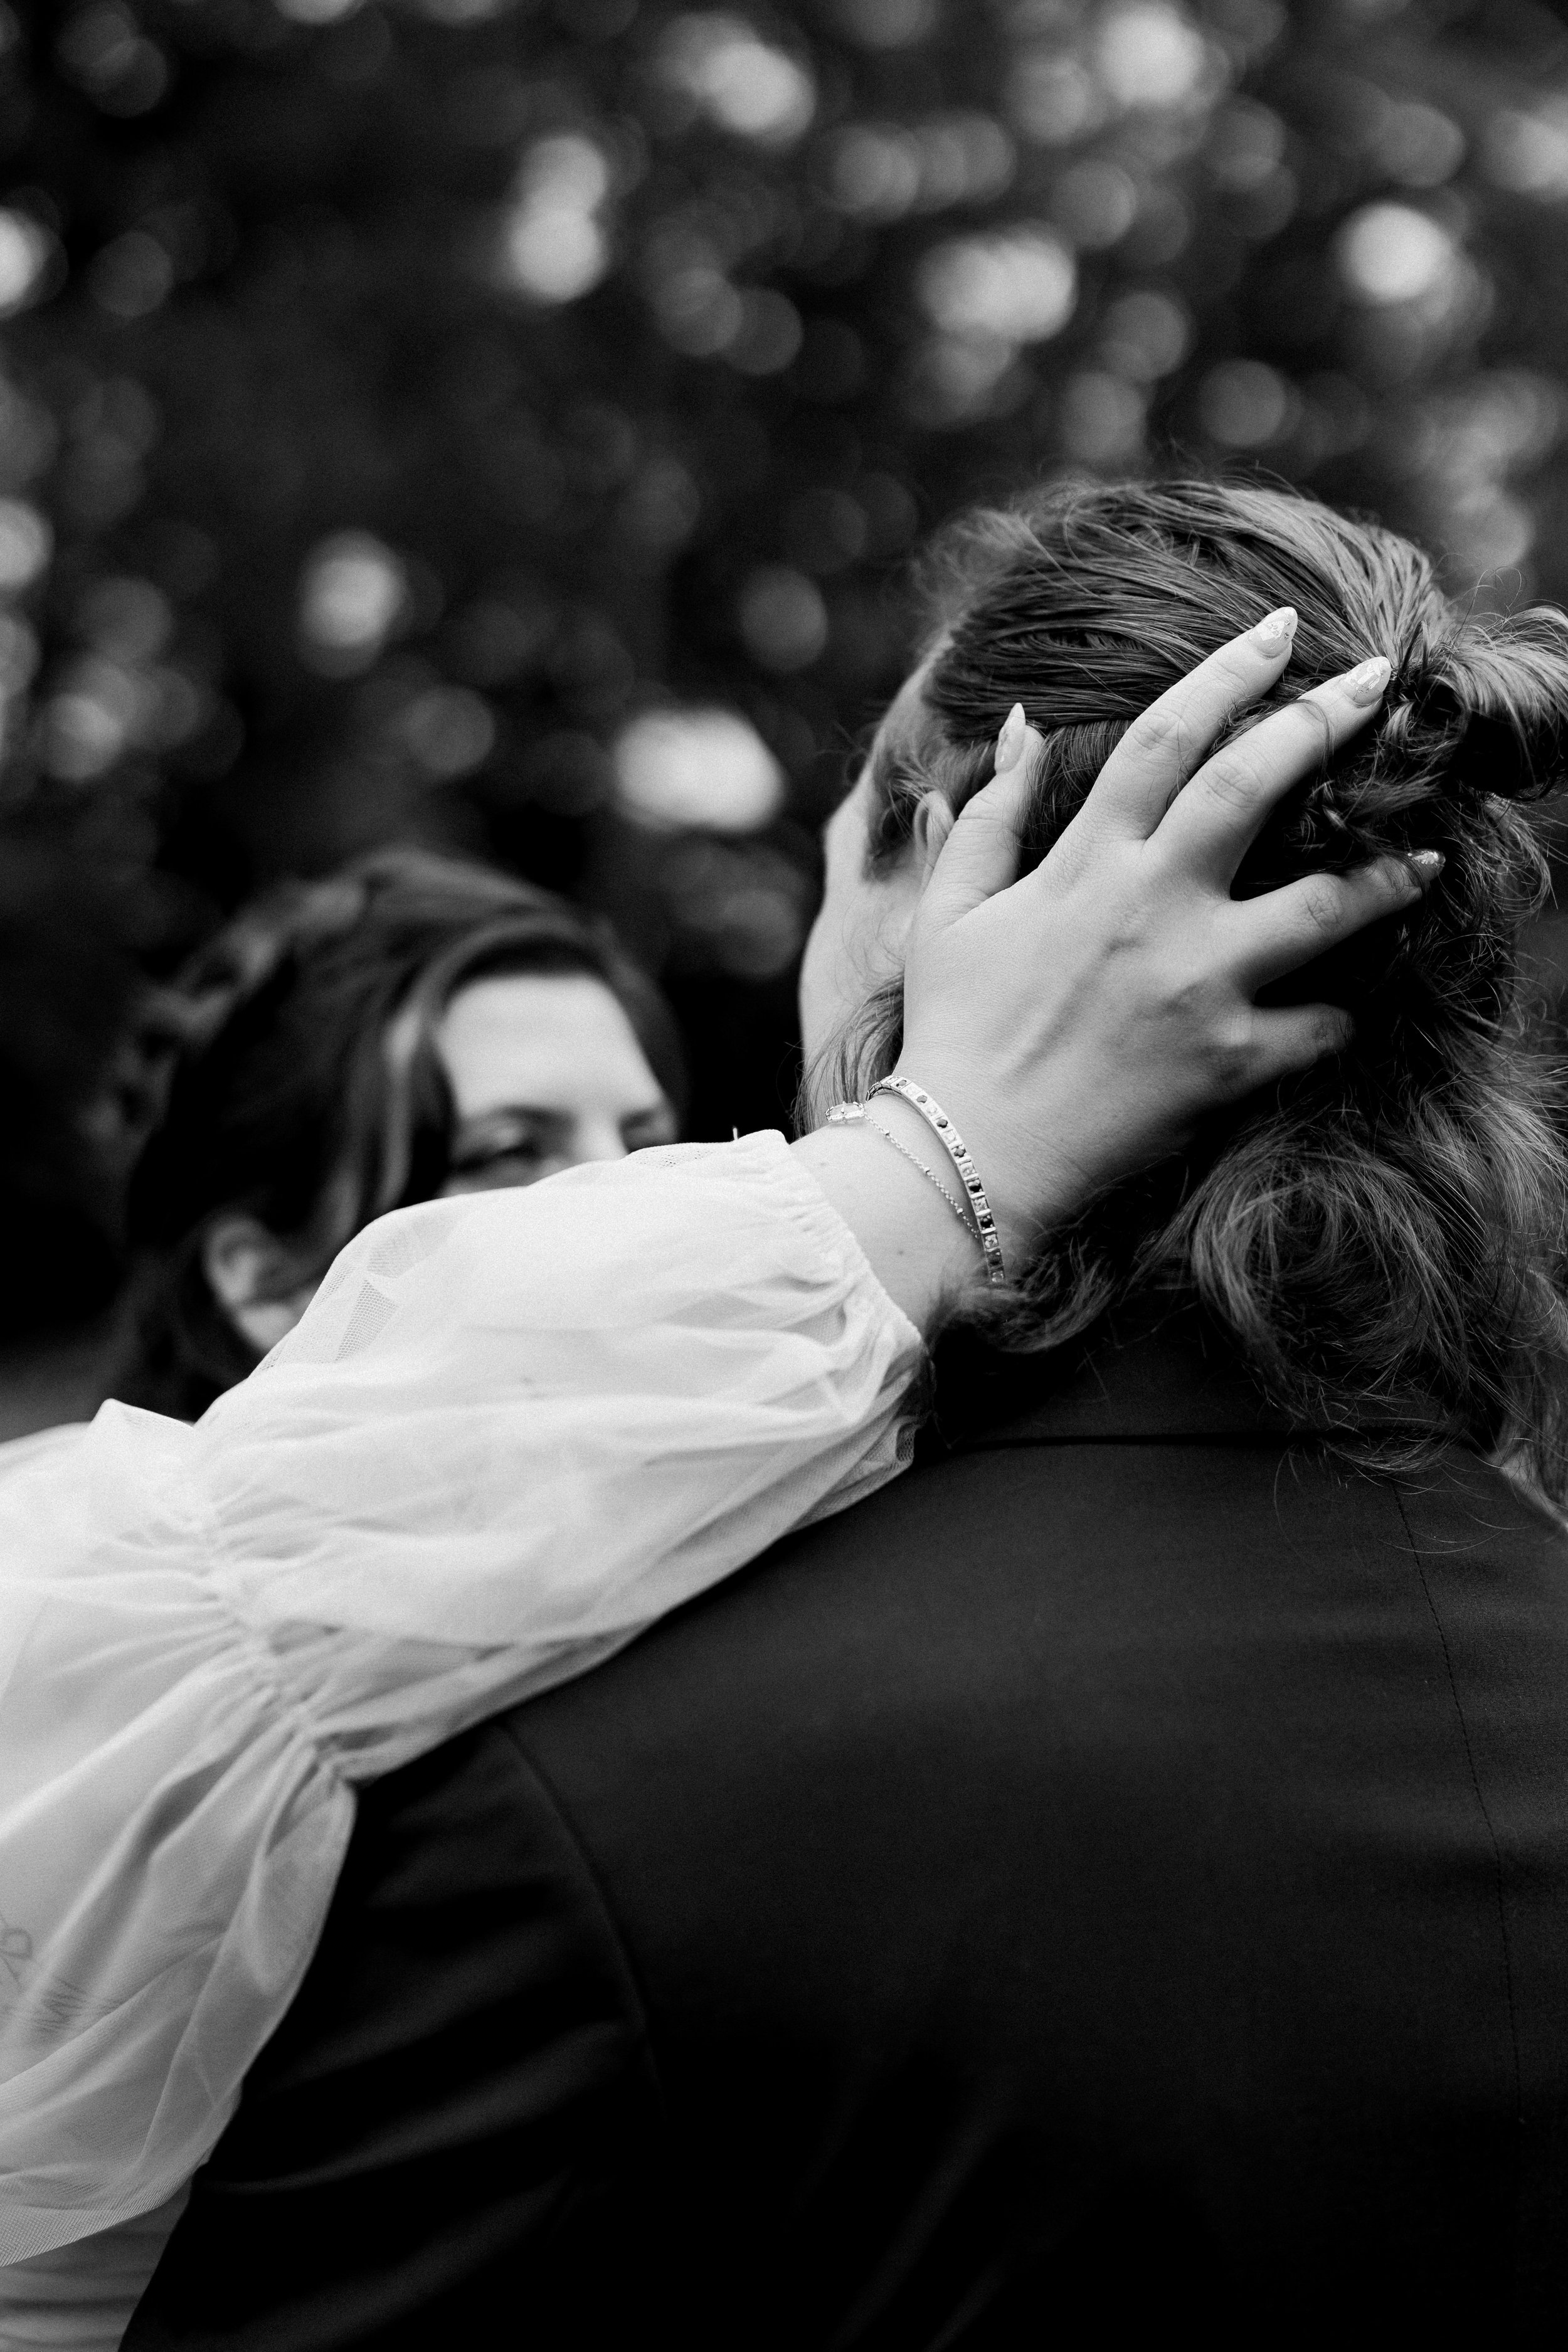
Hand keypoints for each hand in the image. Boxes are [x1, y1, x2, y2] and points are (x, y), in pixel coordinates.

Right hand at [894, 610, 1433, 1272]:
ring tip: (1426, 856)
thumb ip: (988, 815)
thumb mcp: (949, 913)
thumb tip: (1020, 728)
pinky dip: (1341, 1016)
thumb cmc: (954, 1031)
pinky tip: (1357, 1003)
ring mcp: (1198, 985)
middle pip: (1254, 787)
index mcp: (1086, 864)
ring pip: (1323, 906)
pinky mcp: (1228, 1062)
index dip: (1228, 673)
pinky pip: (1318, 1028)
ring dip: (1385, 874)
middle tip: (1380, 686)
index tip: (1277, 633)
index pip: (1168, 736)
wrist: (970, 1156)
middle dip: (1326, 722)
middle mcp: (1152, 909)